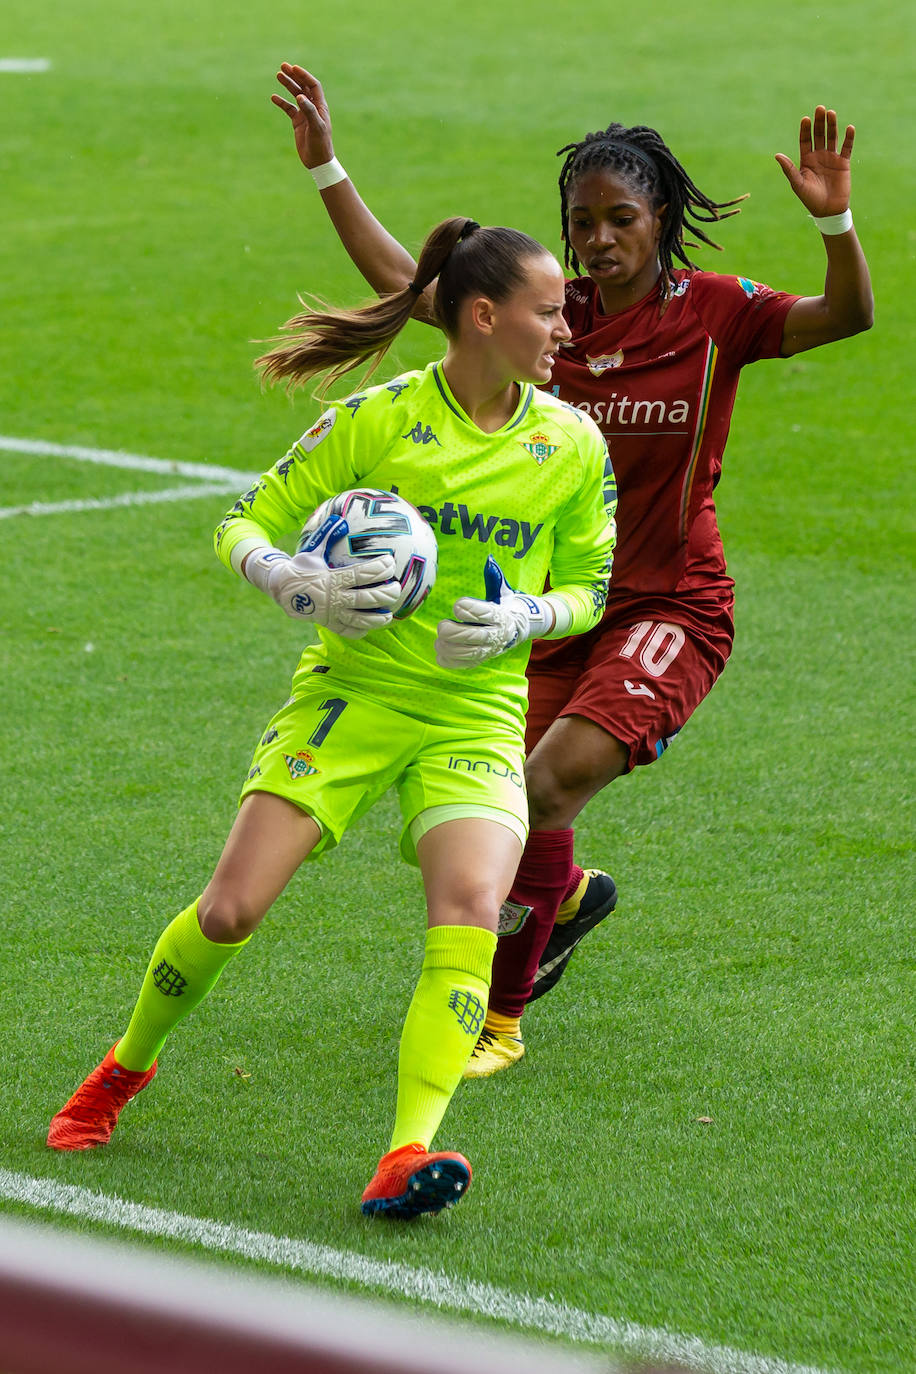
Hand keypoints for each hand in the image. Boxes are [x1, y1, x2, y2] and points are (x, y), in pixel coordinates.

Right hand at [266, 516, 400, 636]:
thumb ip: (327, 535)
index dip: (379, 568)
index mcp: (333, 578)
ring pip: (361, 619)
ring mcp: (333, 614)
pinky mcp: (330, 624)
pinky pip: (349, 631)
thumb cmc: (301, 568)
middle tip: (397, 588)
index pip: (362, 574)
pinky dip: (361, 630)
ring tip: (389, 614)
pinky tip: (370, 625)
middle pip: (367, 598)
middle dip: (386, 594)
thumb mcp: (312, 550)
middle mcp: (335, 598)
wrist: (281, 590)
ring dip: (378, 618)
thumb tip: (340, 519)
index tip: (391, 562)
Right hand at [271, 62, 334, 168]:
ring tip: (278, 75)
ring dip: (287, 85)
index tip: (294, 68)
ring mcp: (305, 114)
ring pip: (295, 95)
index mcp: (320, 107)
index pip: (313, 85)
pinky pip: (288, 108)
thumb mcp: (316, 127)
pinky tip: (273, 97)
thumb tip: (300, 96)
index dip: (304, 76)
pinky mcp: (298, 122)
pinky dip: (281, 102)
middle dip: (294, 76)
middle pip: (303, 87)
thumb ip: (309, 111)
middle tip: (283, 66)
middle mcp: (313, 108)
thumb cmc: (320, 144)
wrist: (317, 161)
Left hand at [435, 557, 553, 668]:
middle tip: (442, 625)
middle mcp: (497, 635)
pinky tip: (440, 654)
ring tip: (439, 641)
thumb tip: (489, 560)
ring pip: (469, 653)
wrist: (518, 628)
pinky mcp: (482, 659)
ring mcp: (490, 649)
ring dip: (450, 648)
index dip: (469, 609)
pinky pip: (465, 665)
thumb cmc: (504, 605)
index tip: (457, 605)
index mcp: (500, 616)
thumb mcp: (502, 591)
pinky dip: (450, 661)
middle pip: (475, 637)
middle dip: (455, 632)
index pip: (485, 614)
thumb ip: (494, 577)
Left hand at [775, 106, 853, 217]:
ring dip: (832, 125)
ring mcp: (832, 158)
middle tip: (819, 108)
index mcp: (806, 160)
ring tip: (831, 113)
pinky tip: (849, 128)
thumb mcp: (797, 183)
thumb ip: (788, 169)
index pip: (805, 140)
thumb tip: (777, 155)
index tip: (805, 119)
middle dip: (819, 122)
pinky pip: (847, 147)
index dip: (805, 129)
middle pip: (819, 135)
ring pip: (832, 137)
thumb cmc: (810, 199)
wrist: (828, 211)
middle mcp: (819, 156)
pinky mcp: (843, 163)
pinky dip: (849, 138)